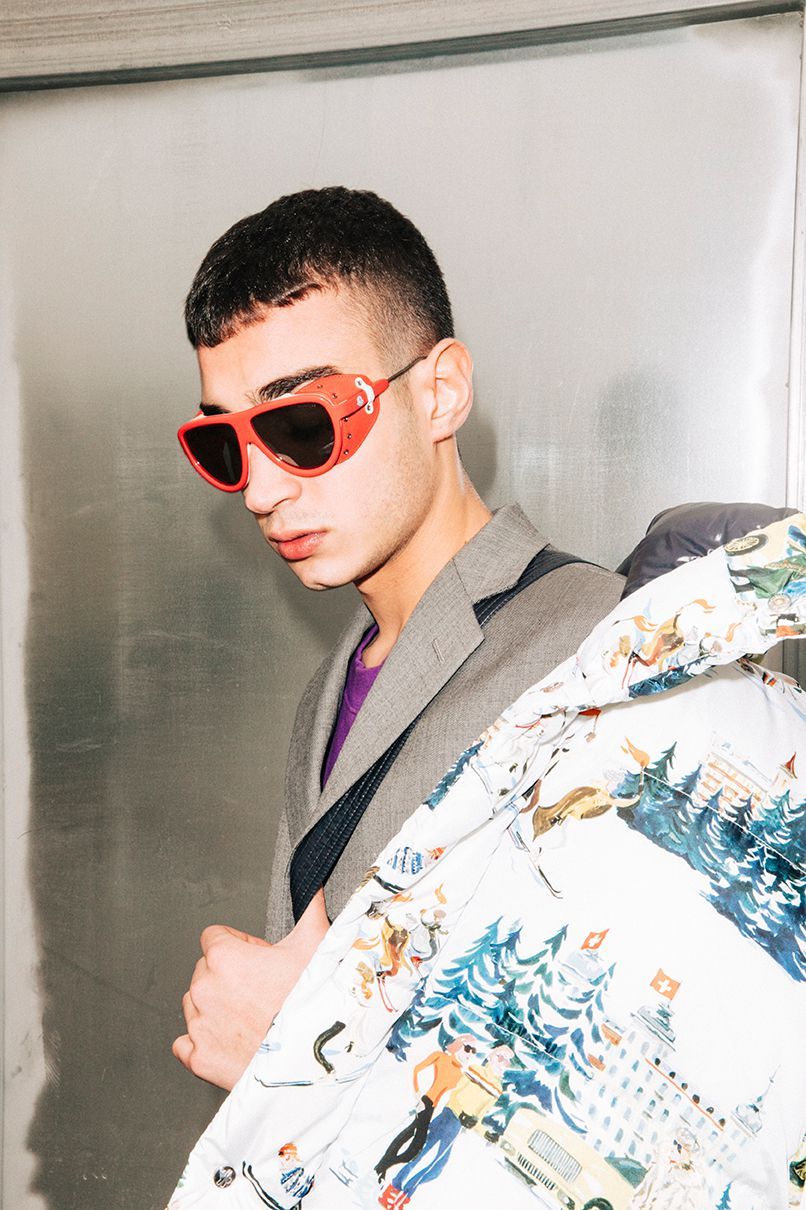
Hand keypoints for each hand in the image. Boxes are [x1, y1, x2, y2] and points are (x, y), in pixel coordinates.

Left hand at [172, 889, 329, 1089]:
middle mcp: (204, 988)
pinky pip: (184, 1043)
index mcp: (225, 957)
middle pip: (205, 970)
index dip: (240, 945)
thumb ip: (310, 909)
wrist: (317, 1060)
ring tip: (250, 1015)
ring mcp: (199, 1025)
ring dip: (214, 1006)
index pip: (214, 936)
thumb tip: (315, 887)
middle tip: (262, 989)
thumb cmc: (316, 1002)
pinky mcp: (199, 1058)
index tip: (258, 959)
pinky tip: (228, 1039)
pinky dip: (201, 1041)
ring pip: (194, 1004)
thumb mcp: (317, 946)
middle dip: (228, 976)